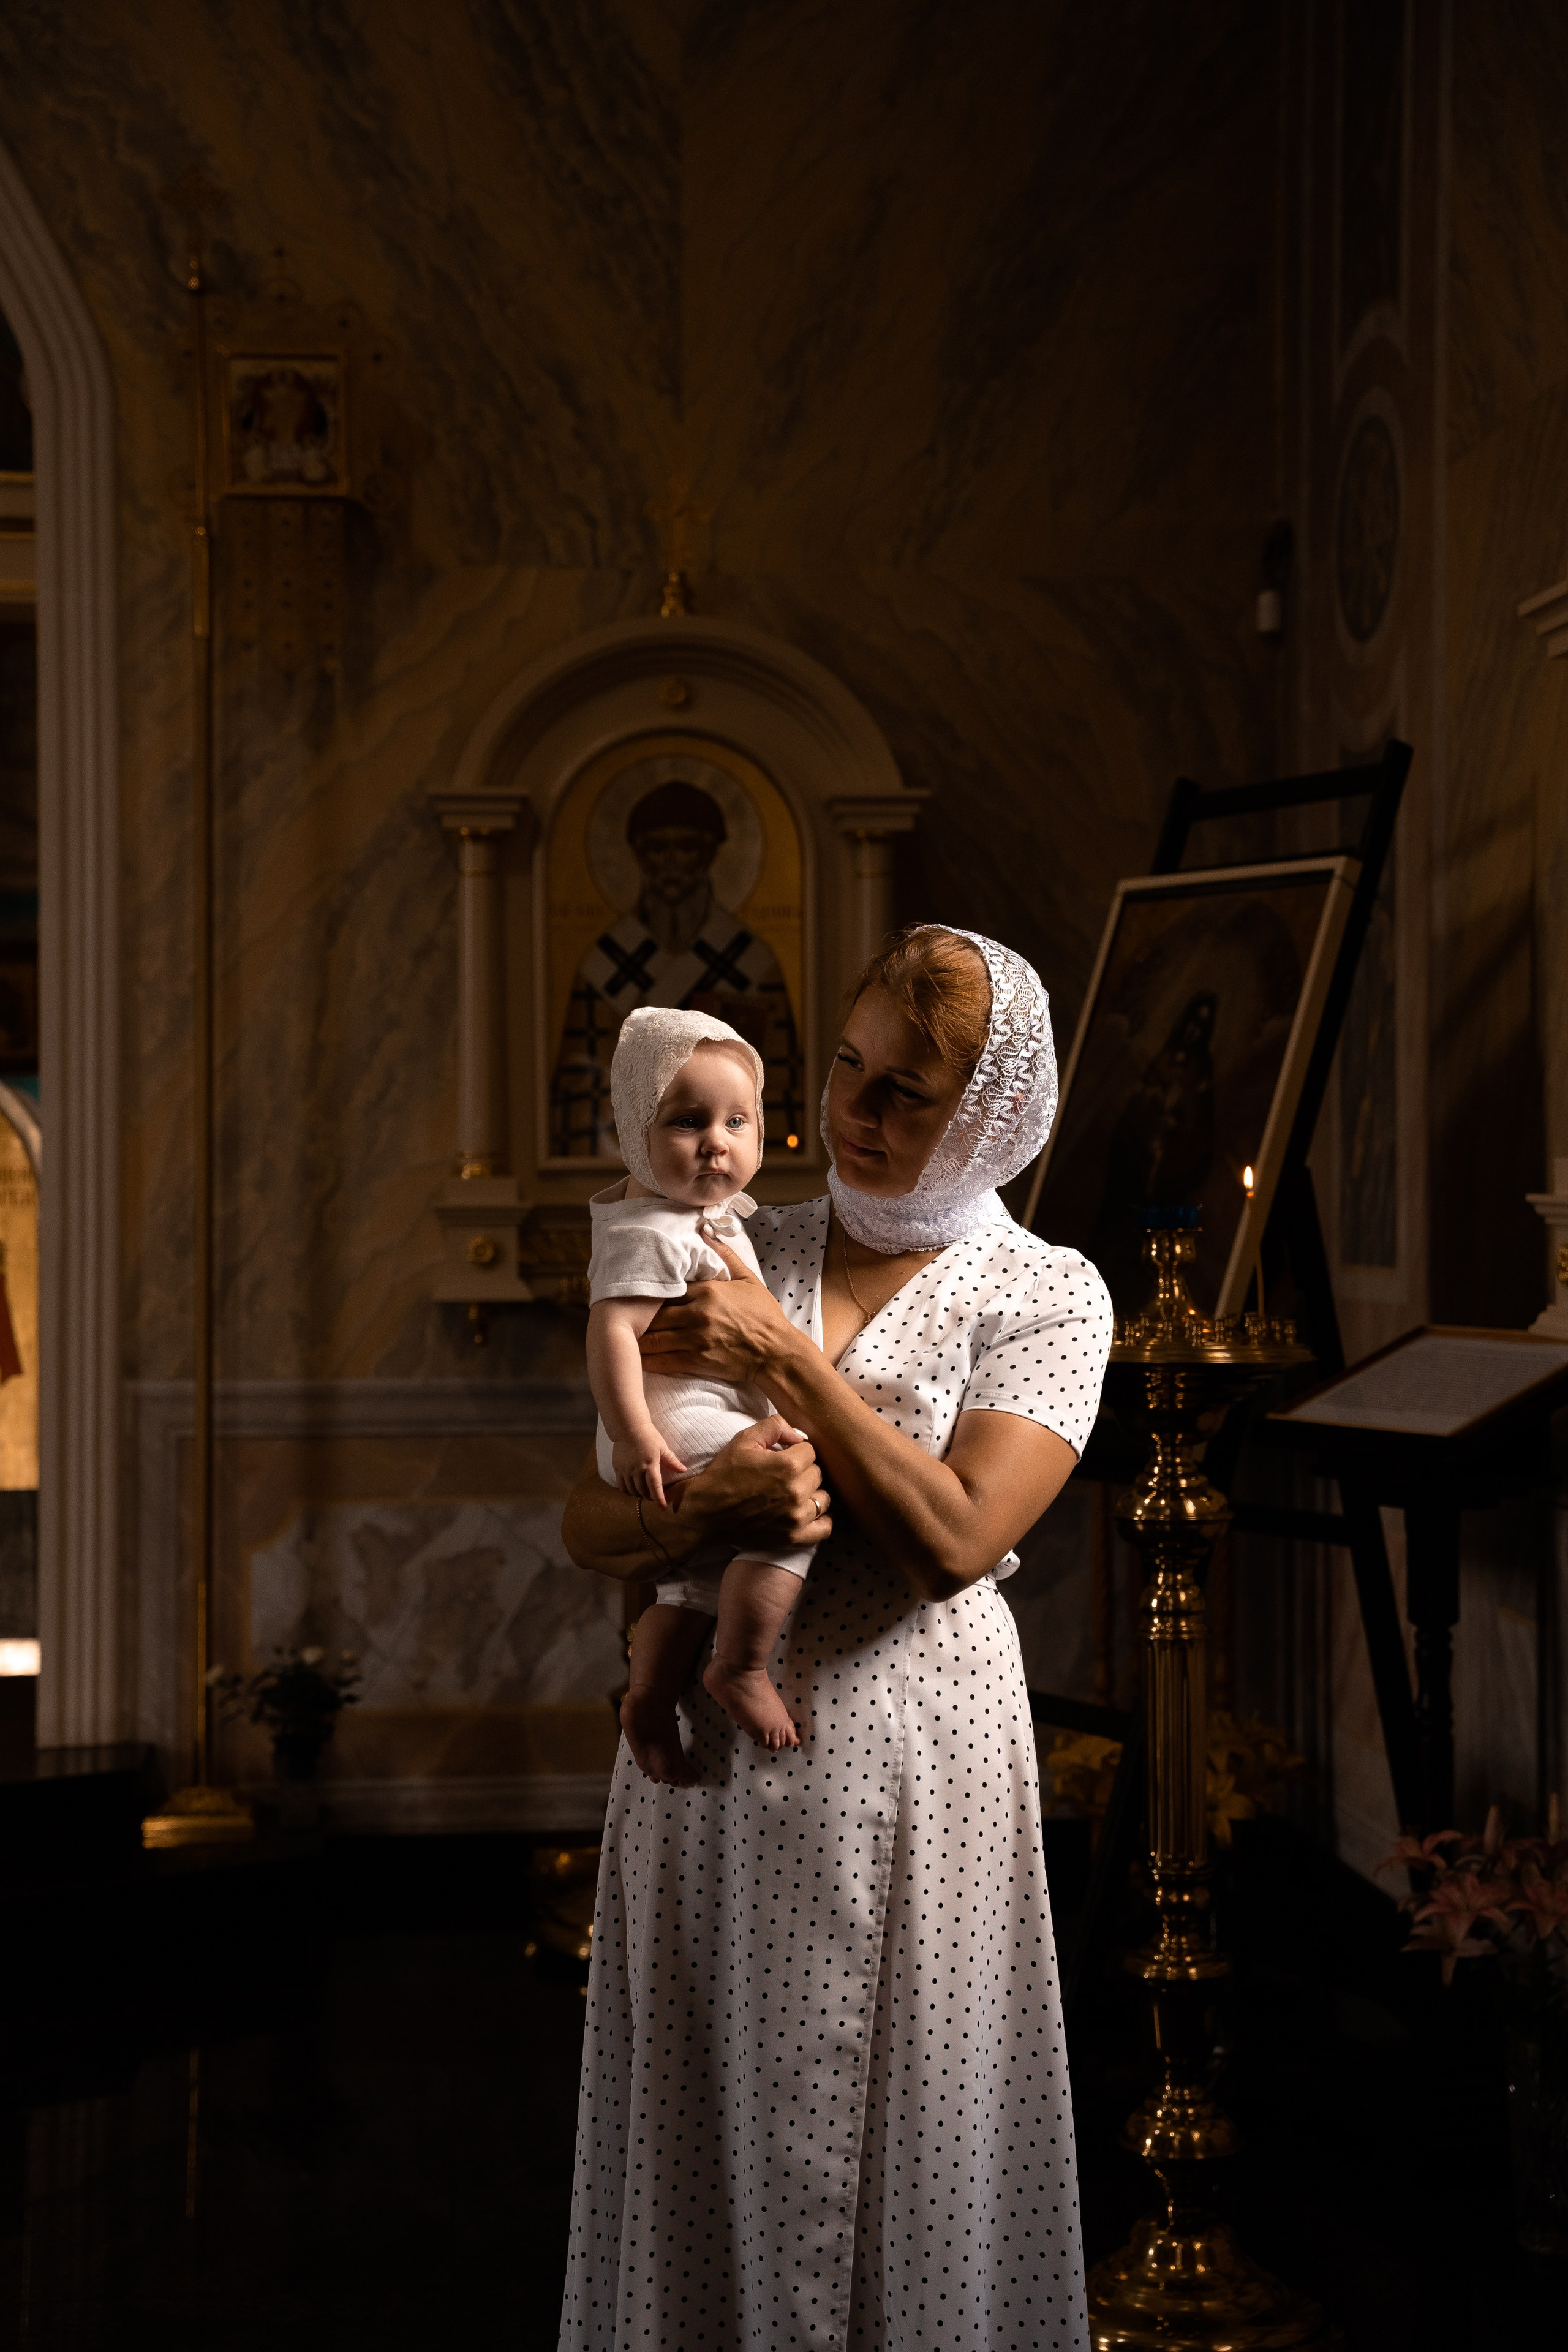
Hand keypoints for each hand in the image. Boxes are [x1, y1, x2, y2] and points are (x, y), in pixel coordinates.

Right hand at [611, 1431, 689, 1511]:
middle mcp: (636, 1469)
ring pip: (632, 1491)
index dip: (659, 1498)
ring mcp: (626, 1470)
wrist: (628, 1428)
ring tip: (645, 1493)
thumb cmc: (648, 1436)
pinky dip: (628, 1492)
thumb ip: (672, 1461)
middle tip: (655, 1496)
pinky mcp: (618, 1469)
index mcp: (650, 1464)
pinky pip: (622, 1486)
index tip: (663, 1507)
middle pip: (643, 1491)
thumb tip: (683, 1470)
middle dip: (650, 1497)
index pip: (655, 1486)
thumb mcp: (662, 1447)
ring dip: (639, 1495)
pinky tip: (633, 1490)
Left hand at [638, 1243, 808, 1386]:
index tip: (634, 1293)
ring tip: (621, 1337)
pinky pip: (664, 1361)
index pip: (667, 1289)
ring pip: (654, 1338)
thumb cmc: (765, 1316)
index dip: (649, 1292)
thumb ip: (724, 1255)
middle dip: (636, 1317)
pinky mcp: (697, 1361)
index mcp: (708, 1291)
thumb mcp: (748, 1279)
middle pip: (655, 1314)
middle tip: (619, 1316)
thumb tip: (705, 1232)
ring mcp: (696, 1339)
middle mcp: (698, 1314)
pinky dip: (648, 1360)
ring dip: (637, 1339)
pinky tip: (636, 1359)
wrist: (777, 1353)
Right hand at [678, 1416, 832, 1552]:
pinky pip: (824, 1528)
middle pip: (818, 1474)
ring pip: (823, 1499)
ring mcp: (796, 1517)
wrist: (704, 1512)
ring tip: (794, 1493)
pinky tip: (807, 1512)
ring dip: (812, 1494)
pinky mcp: (793, 1537)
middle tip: (784, 1475)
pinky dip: (820, 1520)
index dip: (796, 1451)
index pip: (811, 1451)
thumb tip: (799, 1435)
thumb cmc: (723, 1474)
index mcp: (787, 1465)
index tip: (783, 1456)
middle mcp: (796, 1492)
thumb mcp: (744, 1439)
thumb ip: (776, 1426)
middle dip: (803, 1471)